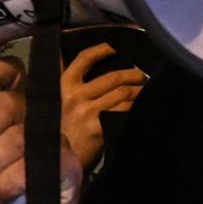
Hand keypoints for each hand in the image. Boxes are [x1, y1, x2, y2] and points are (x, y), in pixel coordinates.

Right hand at [60, 43, 145, 169]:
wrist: (60, 158)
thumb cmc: (62, 127)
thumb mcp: (58, 100)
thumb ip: (65, 78)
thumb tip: (63, 50)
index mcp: (64, 85)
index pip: (85, 58)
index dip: (104, 48)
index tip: (118, 45)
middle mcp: (74, 96)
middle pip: (114, 77)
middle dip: (134, 75)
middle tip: (142, 77)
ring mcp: (86, 111)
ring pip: (123, 93)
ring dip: (139, 92)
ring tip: (144, 93)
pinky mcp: (98, 127)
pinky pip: (124, 111)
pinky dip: (136, 108)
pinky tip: (140, 109)